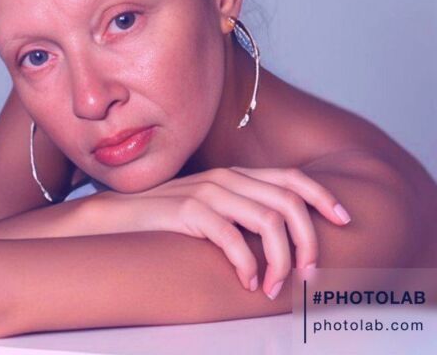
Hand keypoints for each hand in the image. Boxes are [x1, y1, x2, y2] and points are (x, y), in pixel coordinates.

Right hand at [88, 166, 350, 298]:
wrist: (120, 217)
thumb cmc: (168, 217)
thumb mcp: (211, 205)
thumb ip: (242, 209)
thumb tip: (283, 237)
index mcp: (236, 175)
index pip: (292, 178)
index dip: (322, 197)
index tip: (343, 221)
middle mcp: (227, 179)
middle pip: (288, 203)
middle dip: (308, 241)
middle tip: (306, 273)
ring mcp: (208, 192)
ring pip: (268, 222)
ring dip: (280, 261)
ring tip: (272, 287)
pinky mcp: (189, 211)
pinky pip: (234, 238)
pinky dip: (248, 265)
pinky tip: (245, 282)